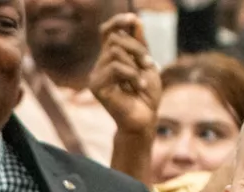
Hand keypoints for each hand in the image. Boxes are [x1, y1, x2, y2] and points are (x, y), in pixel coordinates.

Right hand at [90, 14, 161, 134]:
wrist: (144, 120)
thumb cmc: (146, 96)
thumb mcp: (146, 64)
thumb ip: (140, 44)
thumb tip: (135, 20)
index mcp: (110, 59)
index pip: (107, 32)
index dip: (117, 22)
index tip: (132, 18)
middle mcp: (100, 65)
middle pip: (115, 39)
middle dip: (137, 48)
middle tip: (148, 64)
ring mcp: (96, 76)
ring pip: (115, 51)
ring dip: (135, 64)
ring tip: (142, 81)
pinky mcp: (97, 87)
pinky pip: (115, 67)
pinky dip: (132, 75)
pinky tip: (138, 87)